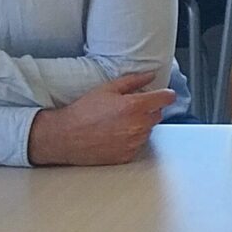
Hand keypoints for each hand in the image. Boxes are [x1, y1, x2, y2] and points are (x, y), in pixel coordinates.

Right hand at [26, 71, 175, 166]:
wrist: (65, 136)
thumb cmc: (83, 112)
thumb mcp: (106, 89)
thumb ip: (132, 81)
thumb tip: (150, 76)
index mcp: (135, 106)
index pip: (166, 98)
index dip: (166, 95)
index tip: (164, 95)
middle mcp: (138, 125)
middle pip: (158, 114)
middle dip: (148, 109)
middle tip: (128, 109)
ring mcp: (134, 142)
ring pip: (148, 130)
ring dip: (139, 125)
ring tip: (117, 123)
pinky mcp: (128, 155)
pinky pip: (138, 144)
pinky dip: (131, 139)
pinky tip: (114, 135)